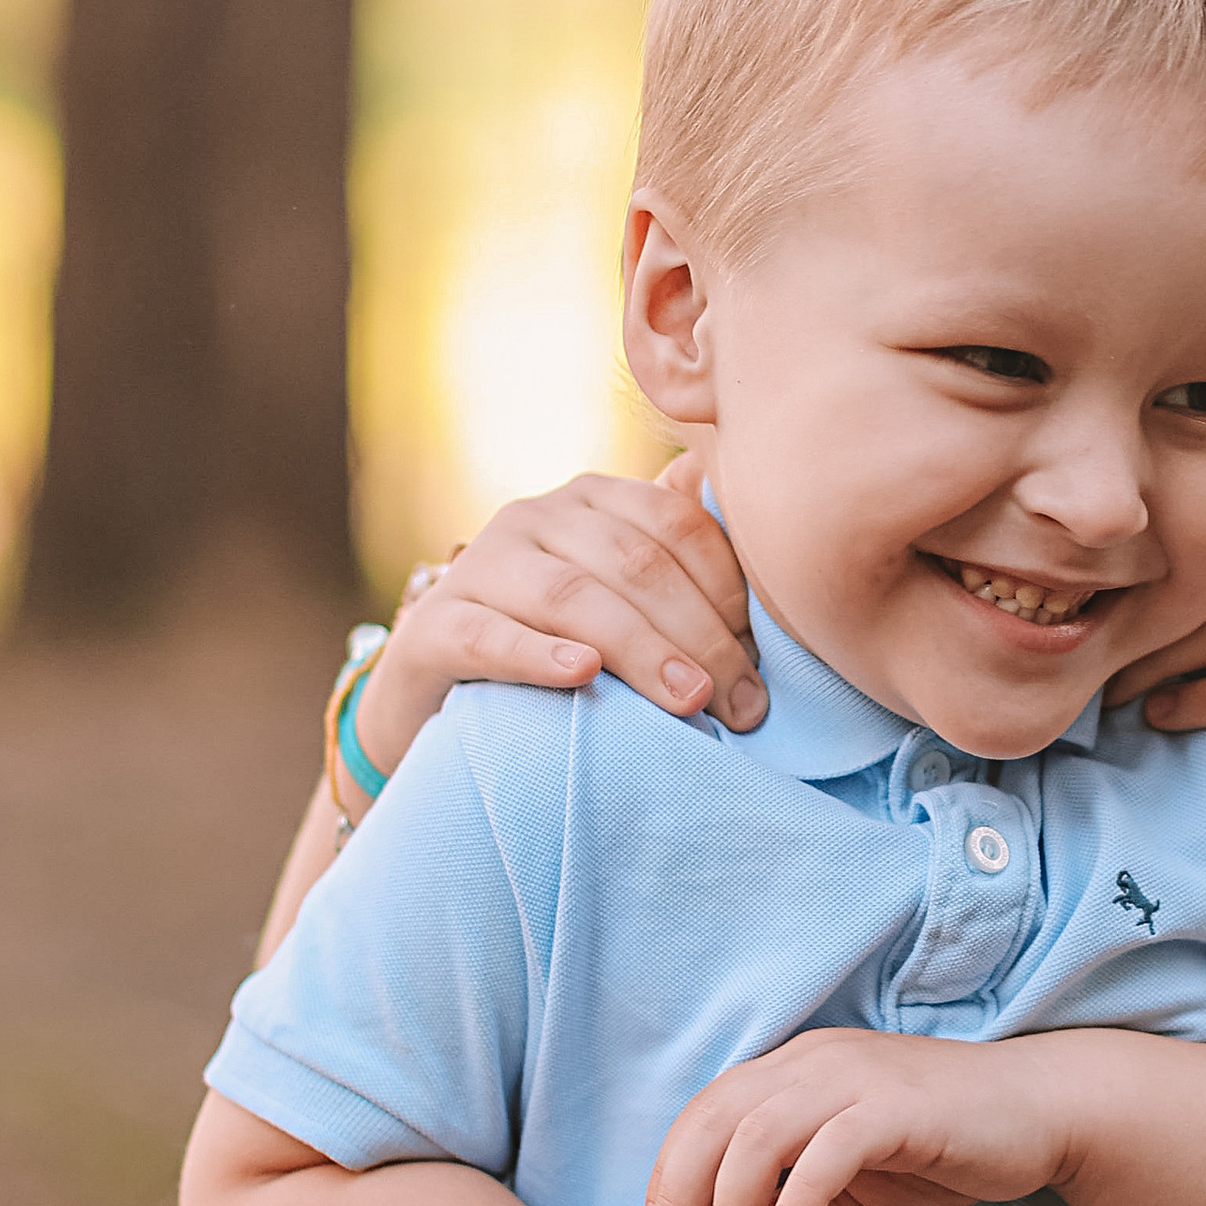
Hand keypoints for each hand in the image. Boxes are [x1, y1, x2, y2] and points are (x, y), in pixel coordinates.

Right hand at [356, 456, 763, 775]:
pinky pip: (490, 635)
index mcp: (594, 501)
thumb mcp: (623, 604)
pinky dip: (539, 655)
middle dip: (700, 635)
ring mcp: (480, 567)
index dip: (729, 591)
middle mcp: (534, 517)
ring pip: (571, 597)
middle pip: (634, 564)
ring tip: (691, 701)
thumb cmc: (558, 650)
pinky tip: (583, 676)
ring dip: (640, 649)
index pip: (677, 526)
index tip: (766, 661)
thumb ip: (683, 572)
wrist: (439, 704)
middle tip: (745, 704)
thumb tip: (771, 544)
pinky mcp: (434, 626)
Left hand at [644, 1030, 1080, 1205]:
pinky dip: (801, 1194)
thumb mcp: (851, 1186)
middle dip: (680, 1196)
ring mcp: (857, 1079)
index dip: (668, 1177)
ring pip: (760, 1134)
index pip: (704, 1114)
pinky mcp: (900, 1108)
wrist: (1040, 1112)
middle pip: (715, 1121)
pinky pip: (832, 1147)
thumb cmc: (943, 1144)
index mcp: (795, 1069)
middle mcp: (815, 1062)